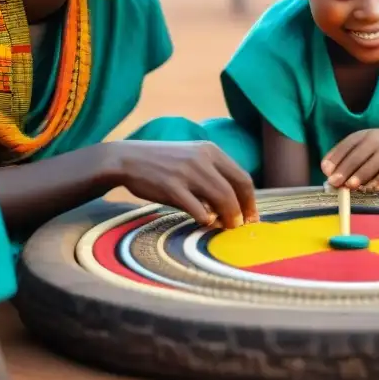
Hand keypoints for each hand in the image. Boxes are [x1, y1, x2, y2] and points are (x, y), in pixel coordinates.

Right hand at [110, 141, 257, 227]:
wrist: (127, 159)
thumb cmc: (162, 163)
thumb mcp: (192, 157)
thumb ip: (212, 174)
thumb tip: (233, 203)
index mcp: (211, 151)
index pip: (243, 178)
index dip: (250, 201)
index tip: (251, 216)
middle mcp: (203, 159)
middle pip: (235, 191)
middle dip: (242, 213)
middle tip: (240, 227)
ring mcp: (188, 173)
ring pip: (221, 199)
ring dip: (228, 218)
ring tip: (225, 228)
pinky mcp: (172, 187)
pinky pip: (198, 209)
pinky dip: (205, 219)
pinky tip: (204, 222)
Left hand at [322, 129, 378, 192]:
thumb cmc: (374, 148)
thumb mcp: (360, 145)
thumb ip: (343, 156)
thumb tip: (327, 171)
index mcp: (362, 136)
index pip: (346, 146)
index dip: (336, 158)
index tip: (326, 171)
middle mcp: (374, 141)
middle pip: (358, 156)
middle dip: (345, 170)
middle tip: (334, 182)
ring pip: (372, 165)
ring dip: (360, 176)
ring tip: (350, 186)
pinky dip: (378, 182)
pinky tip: (370, 189)